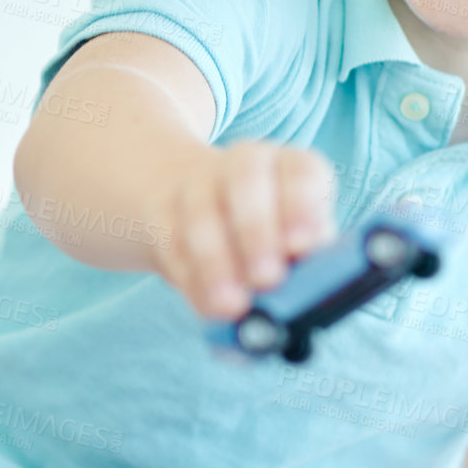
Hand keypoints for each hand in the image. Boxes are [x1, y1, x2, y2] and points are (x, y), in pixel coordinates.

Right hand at [149, 140, 337, 318]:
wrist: (207, 215)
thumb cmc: (272, 236)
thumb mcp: (298, 243)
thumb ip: (305, 262)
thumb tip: (303, 296)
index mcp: (292, 166)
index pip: (301, 170)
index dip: (302, 206)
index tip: (300, 246)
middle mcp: (247, 163)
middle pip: (246, 179)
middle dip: (256, 231)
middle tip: (267, 279)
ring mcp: (200, 180)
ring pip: (201, 209)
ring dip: (216, 260)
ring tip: (232, 304)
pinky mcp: (162, 205)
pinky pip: (171, 238)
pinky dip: (191, 276)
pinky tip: (207, 303)